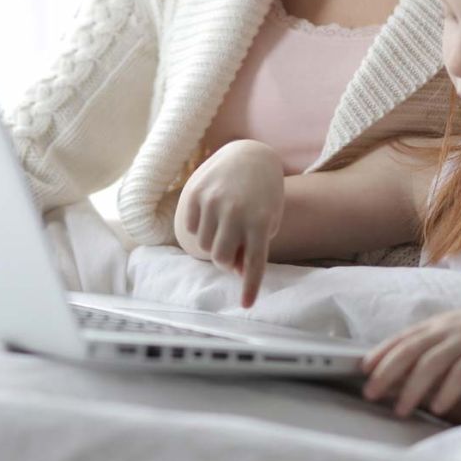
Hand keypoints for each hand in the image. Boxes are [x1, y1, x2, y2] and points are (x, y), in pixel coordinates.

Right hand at [173, 140, 284, 307]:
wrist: (250, 156)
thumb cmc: (263, 195)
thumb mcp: (269, 219)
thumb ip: (253, 246)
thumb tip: (232, 269)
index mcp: (260, 221)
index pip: (254, 263)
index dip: (250, 287)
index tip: (247, 305)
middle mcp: (235, 212)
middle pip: (222, 259)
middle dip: (225, 262)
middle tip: (230, 251)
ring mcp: (213, 202)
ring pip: (204, 245)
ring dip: (213, 245)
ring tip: (222, 230)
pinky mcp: (196, 193)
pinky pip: (192, 228)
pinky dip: (200, 229)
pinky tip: (211, 215)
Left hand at [361, 298, 460, 417]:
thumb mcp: (459, 328)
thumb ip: (435, 339)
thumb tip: (408, 359)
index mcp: (439, 324)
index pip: (402, 337)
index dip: (381, 352)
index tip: (362, 369)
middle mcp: (448, 330)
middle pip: (409, 350)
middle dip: (386, 372)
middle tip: (369, 393)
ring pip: (431, 363)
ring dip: (412, 388)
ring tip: (399, 409)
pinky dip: (448, 390)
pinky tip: (438, 406)